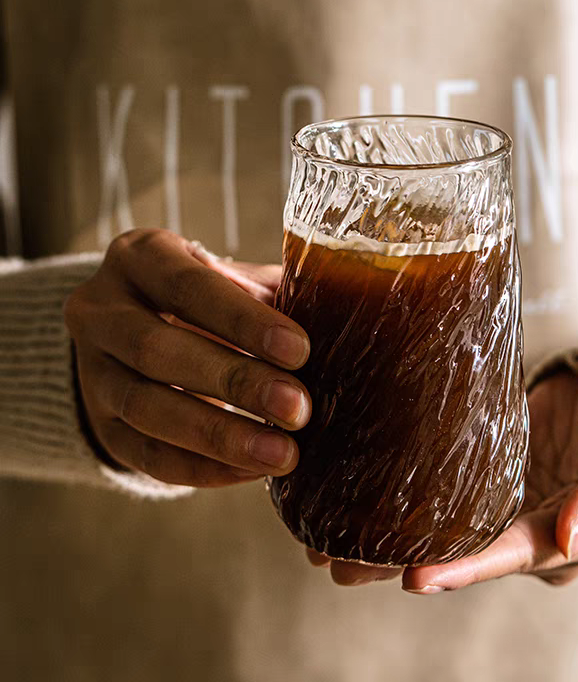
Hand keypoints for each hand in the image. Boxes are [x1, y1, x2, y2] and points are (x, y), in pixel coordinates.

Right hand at [64, 229, 310, 485]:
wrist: (141, 328)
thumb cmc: (209, 298)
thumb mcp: (233, 279)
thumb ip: (271, 294)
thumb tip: (337, 320)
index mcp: (139, 258)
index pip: (188, 286)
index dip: (242, 321)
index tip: (300, 350)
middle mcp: (100, 310)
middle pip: (158, 350)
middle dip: (234, 382)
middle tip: (298, 408)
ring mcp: (91, 371)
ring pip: (146, 408)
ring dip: (220, 437)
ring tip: (283, 454)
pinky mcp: (100, 424)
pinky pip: (145, 455)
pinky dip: (202, 468)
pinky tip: (250, 470)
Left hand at [308, 348, 577, 588]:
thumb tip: (575, 536)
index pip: (517, 555)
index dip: (465, 568)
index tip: (410, 574)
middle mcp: (545, 525)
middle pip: (469, 552)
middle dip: (403, 561)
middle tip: (338, 562)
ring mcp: (519, 496)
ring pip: (451, 526)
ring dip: (392, 535)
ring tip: (327, 538)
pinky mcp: (500, 465)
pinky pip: (453, 485)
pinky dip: (410, 492)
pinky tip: (363, 489)